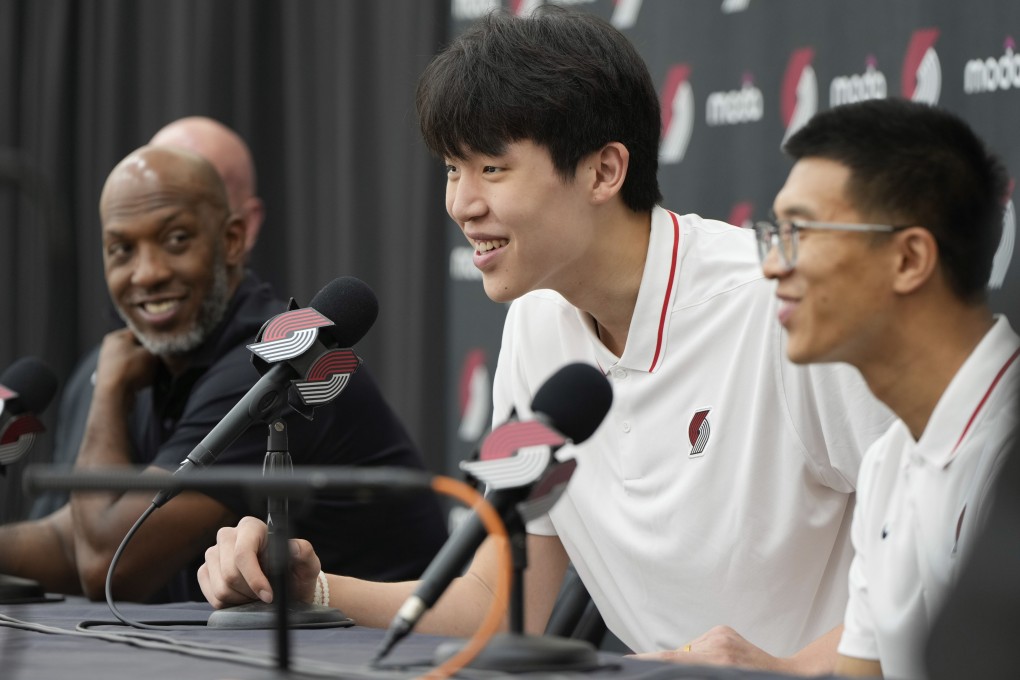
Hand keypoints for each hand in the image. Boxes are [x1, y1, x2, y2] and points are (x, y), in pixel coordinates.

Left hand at [94, 328, 158, 396]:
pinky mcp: (111, 376)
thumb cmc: (131, 370)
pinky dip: (138, 373)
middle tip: (161, 359)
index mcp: (116, 336)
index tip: (164, 345)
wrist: (114, 395)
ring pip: (135, 359)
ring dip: (145, 364)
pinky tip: (145, 379)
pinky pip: (130, 370)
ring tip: (153, 371)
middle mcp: (109, 347)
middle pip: (137, 346)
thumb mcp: (151, 355)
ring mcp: (109, 362)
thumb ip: (159, 348)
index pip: (141, 331)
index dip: (155, 338)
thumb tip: (165, 348)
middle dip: (150, 353)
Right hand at [197, 516, 321, 608]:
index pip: (243, 553)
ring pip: (221, 587)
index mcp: (251, 527)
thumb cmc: (296, 572)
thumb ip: (303, 551)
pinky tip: (243, 597)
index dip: (254, 578)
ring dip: (242, 598)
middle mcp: (228, 536)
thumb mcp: (307, 563)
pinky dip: (230, 603)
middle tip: (266, 594)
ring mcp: (214, 554)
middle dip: (251, 591)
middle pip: (230, 573)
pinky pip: (212, 596)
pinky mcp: (206, 572)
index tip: (268, 595)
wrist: (287, 589)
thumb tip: (292, 546)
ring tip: (256, 594)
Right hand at [630, 625, 793, 673]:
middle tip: (652, 668)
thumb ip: (695, 674)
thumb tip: (675, 667)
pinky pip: (699, 644)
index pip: (673, 659)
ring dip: (688, 663)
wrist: (788, 676)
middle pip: (677, 655)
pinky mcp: (723, 630)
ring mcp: (720, 635)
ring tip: (708, 673)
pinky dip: (699, 656)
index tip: (628, 661)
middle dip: (665, 665)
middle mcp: (718, 645)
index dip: (647, 660)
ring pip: (687, 651)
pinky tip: (714, 666)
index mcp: (720, 662)